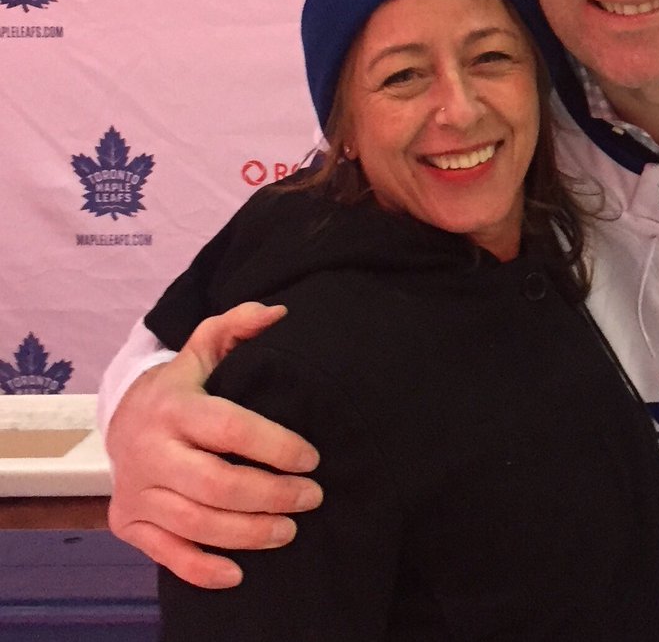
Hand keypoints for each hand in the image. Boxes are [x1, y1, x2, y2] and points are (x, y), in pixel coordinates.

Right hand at [106, 302, 322, 588]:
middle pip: (215, 484)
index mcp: (174, 406)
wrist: (118, 419)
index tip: (312, 457)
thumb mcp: (203, 349)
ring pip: (195, 523)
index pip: (230, 428)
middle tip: (312, 498)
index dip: (275, 445)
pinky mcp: (128, 522)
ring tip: (290, 530)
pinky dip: (201, 568)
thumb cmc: (180, 387)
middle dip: (270, 495)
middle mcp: (150, 450)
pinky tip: (239, 572)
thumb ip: (237, 325)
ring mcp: (136, 490)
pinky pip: (165, 553)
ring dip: (248, 533)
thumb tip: (280, 313)